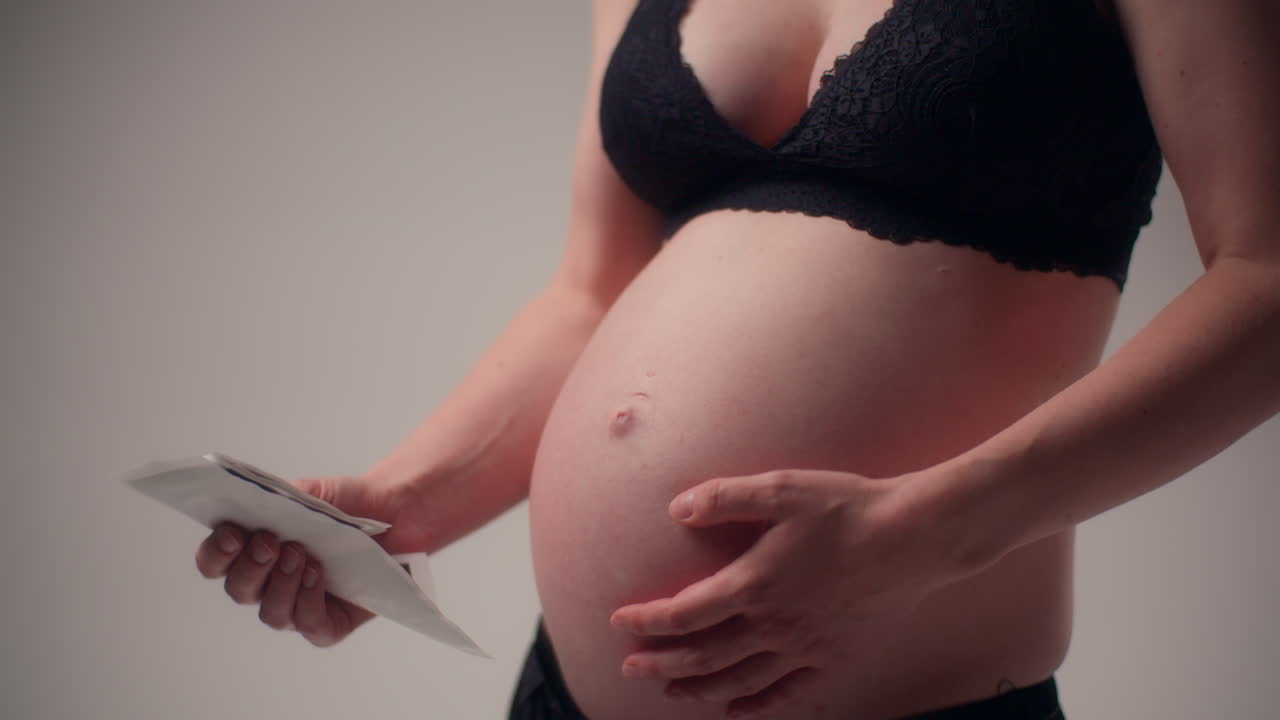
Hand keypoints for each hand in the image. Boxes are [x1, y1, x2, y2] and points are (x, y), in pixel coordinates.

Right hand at [193, 473, 427, 646]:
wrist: (394, 513)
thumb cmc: (346, 506)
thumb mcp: (309, 493)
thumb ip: (277, 500)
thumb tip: (251, 503)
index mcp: (254, 552)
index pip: (216, 563)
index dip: (216, 553)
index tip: (231, 533)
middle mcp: (271, 584)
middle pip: (239, 591)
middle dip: (250, 566)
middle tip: (270, 541)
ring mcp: (299, 606)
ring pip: (272, 614)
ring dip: (281, 584)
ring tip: (301, 555)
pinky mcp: (331, 623)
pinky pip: (310, 626)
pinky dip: (309, 602)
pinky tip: (318, 575)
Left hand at [610, 468, 973, 717]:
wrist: (916, 537)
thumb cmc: (848, 508)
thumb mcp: (782, 488)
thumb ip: (725, 497)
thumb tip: (677, 508)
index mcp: (753, 583)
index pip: (684, 613)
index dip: (647, 620)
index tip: (621, 620)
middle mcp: (773, 625)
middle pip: (702, 655)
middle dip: (661, 663)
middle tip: (631, 667)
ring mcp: (804, 648)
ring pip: (738, 681)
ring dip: (699, 689)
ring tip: (672, 692)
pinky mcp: (834, 658)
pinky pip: (788, 694)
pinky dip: (756, 706)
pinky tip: (737, 711)